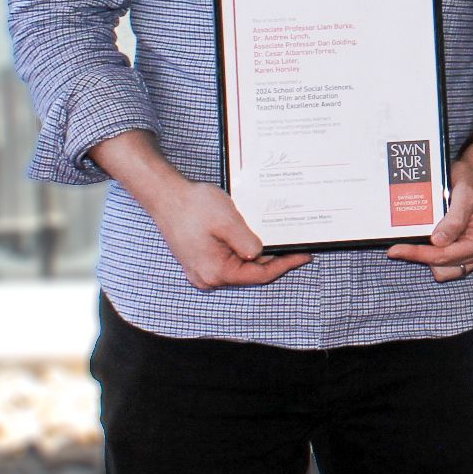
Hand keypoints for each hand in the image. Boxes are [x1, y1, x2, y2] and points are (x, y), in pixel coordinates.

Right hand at [148, 179, 311, 289]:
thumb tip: (263, 254)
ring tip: (282, 240)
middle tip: (298, 246)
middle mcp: (207, 277)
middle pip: (251, 274)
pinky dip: (246, 250)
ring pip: (241, 266)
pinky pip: (230, 259)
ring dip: (261, 254)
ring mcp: (203, 270)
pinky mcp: (201, 260)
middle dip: (275, 260)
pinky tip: (258, 237)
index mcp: (215, 272)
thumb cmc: (194, 206)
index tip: (306, 255)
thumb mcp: (228, 222)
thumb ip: (247, 242)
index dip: (286, 265)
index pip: (260, 275)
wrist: (166, 195)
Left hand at [389, 144, 472, 280]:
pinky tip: (427, 242)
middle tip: (400, 245)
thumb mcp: (465, 194)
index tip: (396, 250)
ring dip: (428, 257)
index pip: (444, 256)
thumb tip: (438, 241)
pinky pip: (447, 264)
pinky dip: (434, 255)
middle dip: (421, 255)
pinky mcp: (468, 253)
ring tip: (416, 241)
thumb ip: (454, 218)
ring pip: (443, 269)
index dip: (418, 254)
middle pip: (442, 266)